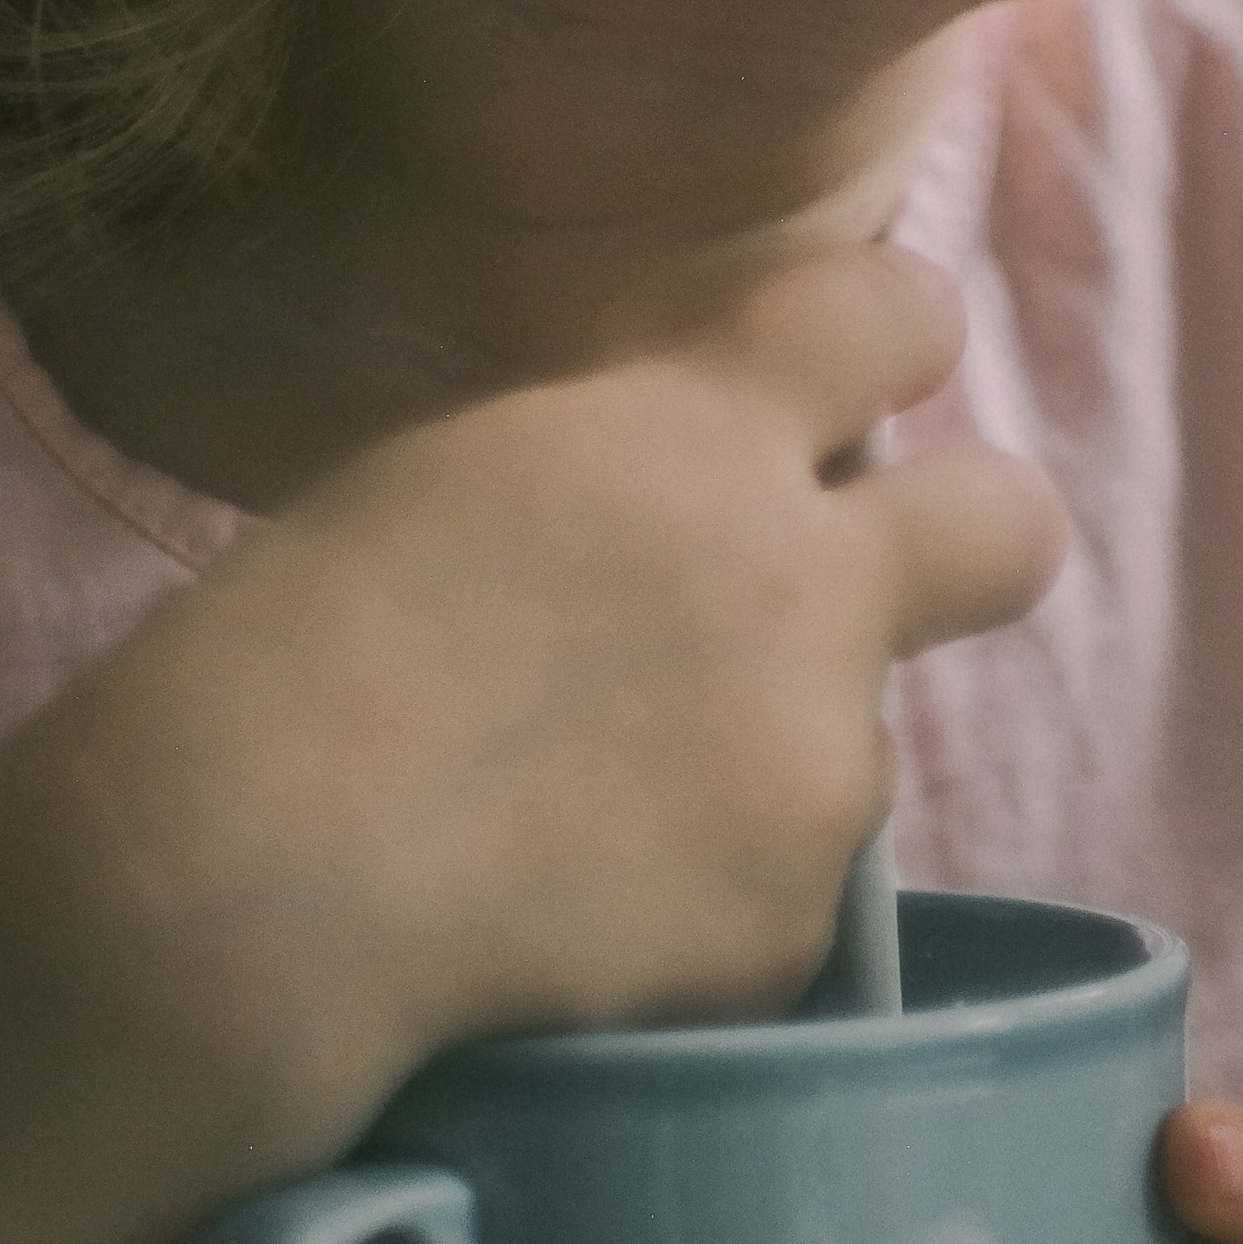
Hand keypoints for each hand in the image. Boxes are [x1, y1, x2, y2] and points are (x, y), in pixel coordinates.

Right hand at [0, 242, 1063, 1243]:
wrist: (235, 896)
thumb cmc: (281, 668)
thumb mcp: (464, 486)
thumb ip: (628, 476)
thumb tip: (708, 492)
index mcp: (691, 434)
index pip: (893, 313)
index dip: (892, 345)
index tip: (862, 383)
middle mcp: (799, 583)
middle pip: (1007, 524)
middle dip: (967, 542)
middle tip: (868, 592)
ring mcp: (818, 763)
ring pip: (848, 747)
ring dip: (757, 775)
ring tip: (570, 831)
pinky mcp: (798, 926)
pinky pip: (778, 902)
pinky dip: (697, 918)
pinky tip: (564, 930)